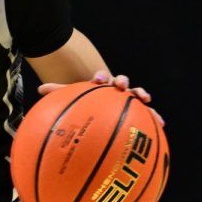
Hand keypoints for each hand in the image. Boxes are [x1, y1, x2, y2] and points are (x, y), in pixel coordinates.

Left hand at [39, 69, 163, 125]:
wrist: (100, 101)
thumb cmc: (85, 100)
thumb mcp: (72, 96)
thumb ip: (58, 92)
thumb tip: (40, 89)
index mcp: (101, 83)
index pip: (101, 77)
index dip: (101, 77)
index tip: (98, 80)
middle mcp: (115, 88)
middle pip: (121, 82)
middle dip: (122, 82)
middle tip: (120, 85)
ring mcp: (127, 97)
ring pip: (136, 94)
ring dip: (141, 95)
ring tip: (146, 99)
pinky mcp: (137, 108)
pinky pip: (146, 112)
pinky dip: (153, 116)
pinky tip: (161, 124)